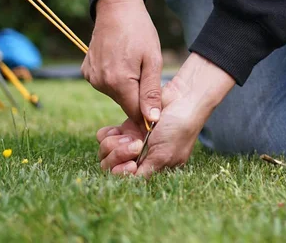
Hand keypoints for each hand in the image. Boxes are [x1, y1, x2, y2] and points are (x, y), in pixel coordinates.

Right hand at [82, 0, 162, 124]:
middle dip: (138, 96)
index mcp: (119, 82)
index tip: (158, 104)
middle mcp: (101, 83)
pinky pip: (105, 83)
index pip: (135, 113)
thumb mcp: (153, 60)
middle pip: (125, 103)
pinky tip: (120, 60)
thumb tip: (152, 120)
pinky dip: (114, 78)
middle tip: (146, 73)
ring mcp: (91, 77)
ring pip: (116, 94)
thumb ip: (151, 92)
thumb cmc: (139, 31)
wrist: (116, 8)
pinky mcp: (86, 71)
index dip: (148, 113)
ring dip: (126, 86)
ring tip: (133, 63)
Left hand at [96, 53, 234, 177]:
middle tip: (136, 145)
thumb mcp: (163, 157)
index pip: (125, 180)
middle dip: (119, 157)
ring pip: (105, 152)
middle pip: (110, 168)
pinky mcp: (125, 127)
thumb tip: (128, 184)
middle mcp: (138, 158)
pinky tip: (119, 130)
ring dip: (115, 145)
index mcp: (150, 169)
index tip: (133, 164)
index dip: (123, 173)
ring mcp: (130, 143)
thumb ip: (145, 172)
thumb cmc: (178, 131)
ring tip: (133, 136)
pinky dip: (107, 135)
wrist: (181, 100)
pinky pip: (104, 137)